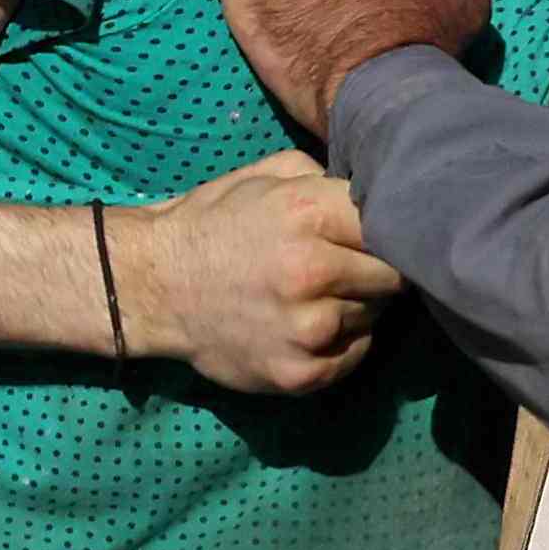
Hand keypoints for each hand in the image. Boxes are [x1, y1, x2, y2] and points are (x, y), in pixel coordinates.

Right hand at [115, 154, 406, 399]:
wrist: (154, 286)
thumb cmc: (215, 223)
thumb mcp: (266, 176)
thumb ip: (326, 179)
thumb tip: (380, 192)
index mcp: (308, 214)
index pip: (393, 223)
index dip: (389, 228)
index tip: (376, 235)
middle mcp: (312, 272)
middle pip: (393, 276)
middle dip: (377, 269)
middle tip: (350, 268)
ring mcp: (307, 329)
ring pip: (373, 316)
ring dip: (356, 306)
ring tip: (317, 297)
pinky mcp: (299, 373)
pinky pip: (355, 355)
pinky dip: (342, 342)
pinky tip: (309, 327)